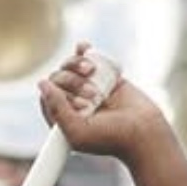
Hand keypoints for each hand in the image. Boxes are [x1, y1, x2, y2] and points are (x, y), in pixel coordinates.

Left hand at [36, 44, 161, 160]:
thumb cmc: (112, 138)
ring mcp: (86, 87)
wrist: (144, 130)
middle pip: (57, 77)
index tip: (81, 106)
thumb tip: (42, 83)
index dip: (59, 94)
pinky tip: (84, 47)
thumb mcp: (77, 131)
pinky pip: (85, 56)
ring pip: (69, 65)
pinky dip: (82, 50)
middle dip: (73, 82)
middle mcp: (71, 102)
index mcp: (61, 118)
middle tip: (94, 96)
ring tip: (94, 74)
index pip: (46, 96)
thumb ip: (57, 109)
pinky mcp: (102, 75)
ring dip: (79, 66)